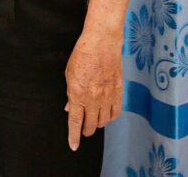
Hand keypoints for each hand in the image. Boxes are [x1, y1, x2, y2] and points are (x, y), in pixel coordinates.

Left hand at [65, 29, 123, 148]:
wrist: (102, 43)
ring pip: (103, 121)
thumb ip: (71, 94)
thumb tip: (70, 109)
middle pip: (90, 125)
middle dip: (85, 131)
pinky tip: (106, 114)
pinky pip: (116, 113)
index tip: (74, 145)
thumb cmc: (82, 55)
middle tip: (84, 130)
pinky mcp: (118, 92)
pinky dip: (110, 117)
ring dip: (97, 124)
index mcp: (77, 95)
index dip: (74, 136)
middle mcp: (93, 99)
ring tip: (94, 120)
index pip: (75, 123)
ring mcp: (107, 96)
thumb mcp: (69, 75)